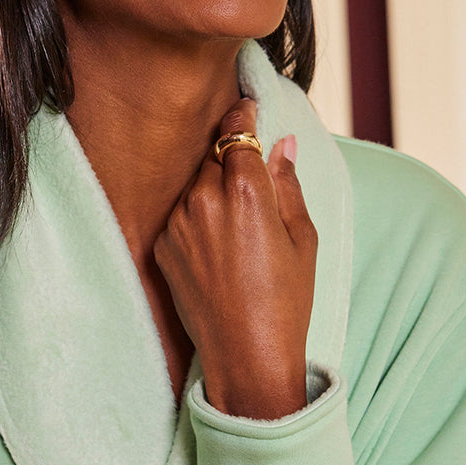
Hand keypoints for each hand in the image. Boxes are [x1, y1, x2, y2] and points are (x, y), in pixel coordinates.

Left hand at [154, 97, 316, 418]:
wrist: (247, 356)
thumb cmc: (285, 301)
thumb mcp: (303, 238)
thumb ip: (287, 184)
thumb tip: (280, 145)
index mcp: (244, 190)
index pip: (236, 129)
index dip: (243, 115)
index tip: (248, 108)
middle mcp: (203, 199)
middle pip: (214, 156)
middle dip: (231, 159)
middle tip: (252, 182)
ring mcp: (178, 223)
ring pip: (195, 185)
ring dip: (213, 191)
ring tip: (239, 229)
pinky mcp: (162, 246)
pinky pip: (181, 215)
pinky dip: (198, 220)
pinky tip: (220, 252)